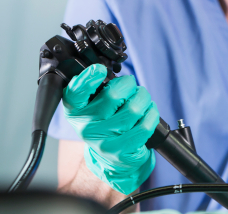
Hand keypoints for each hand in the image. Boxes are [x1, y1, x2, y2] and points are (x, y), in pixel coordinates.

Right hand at [63, 64, 158, 194]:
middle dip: (130, 85)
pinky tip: (149, 112)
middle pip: (113, 95)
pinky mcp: (121, 152)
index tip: (100, 69)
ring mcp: (103, 142)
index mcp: (76, 112)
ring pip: (133, 109)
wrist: (112, 158)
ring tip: (143, 99)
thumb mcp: (93, 106)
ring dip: (144, 99)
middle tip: (132, 87)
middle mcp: (86, 127)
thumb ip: (97, 89)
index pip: (76, 93)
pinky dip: (151, 114)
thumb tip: (109, 72)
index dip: (87, 79)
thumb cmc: (105, 123)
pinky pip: (144, 126)